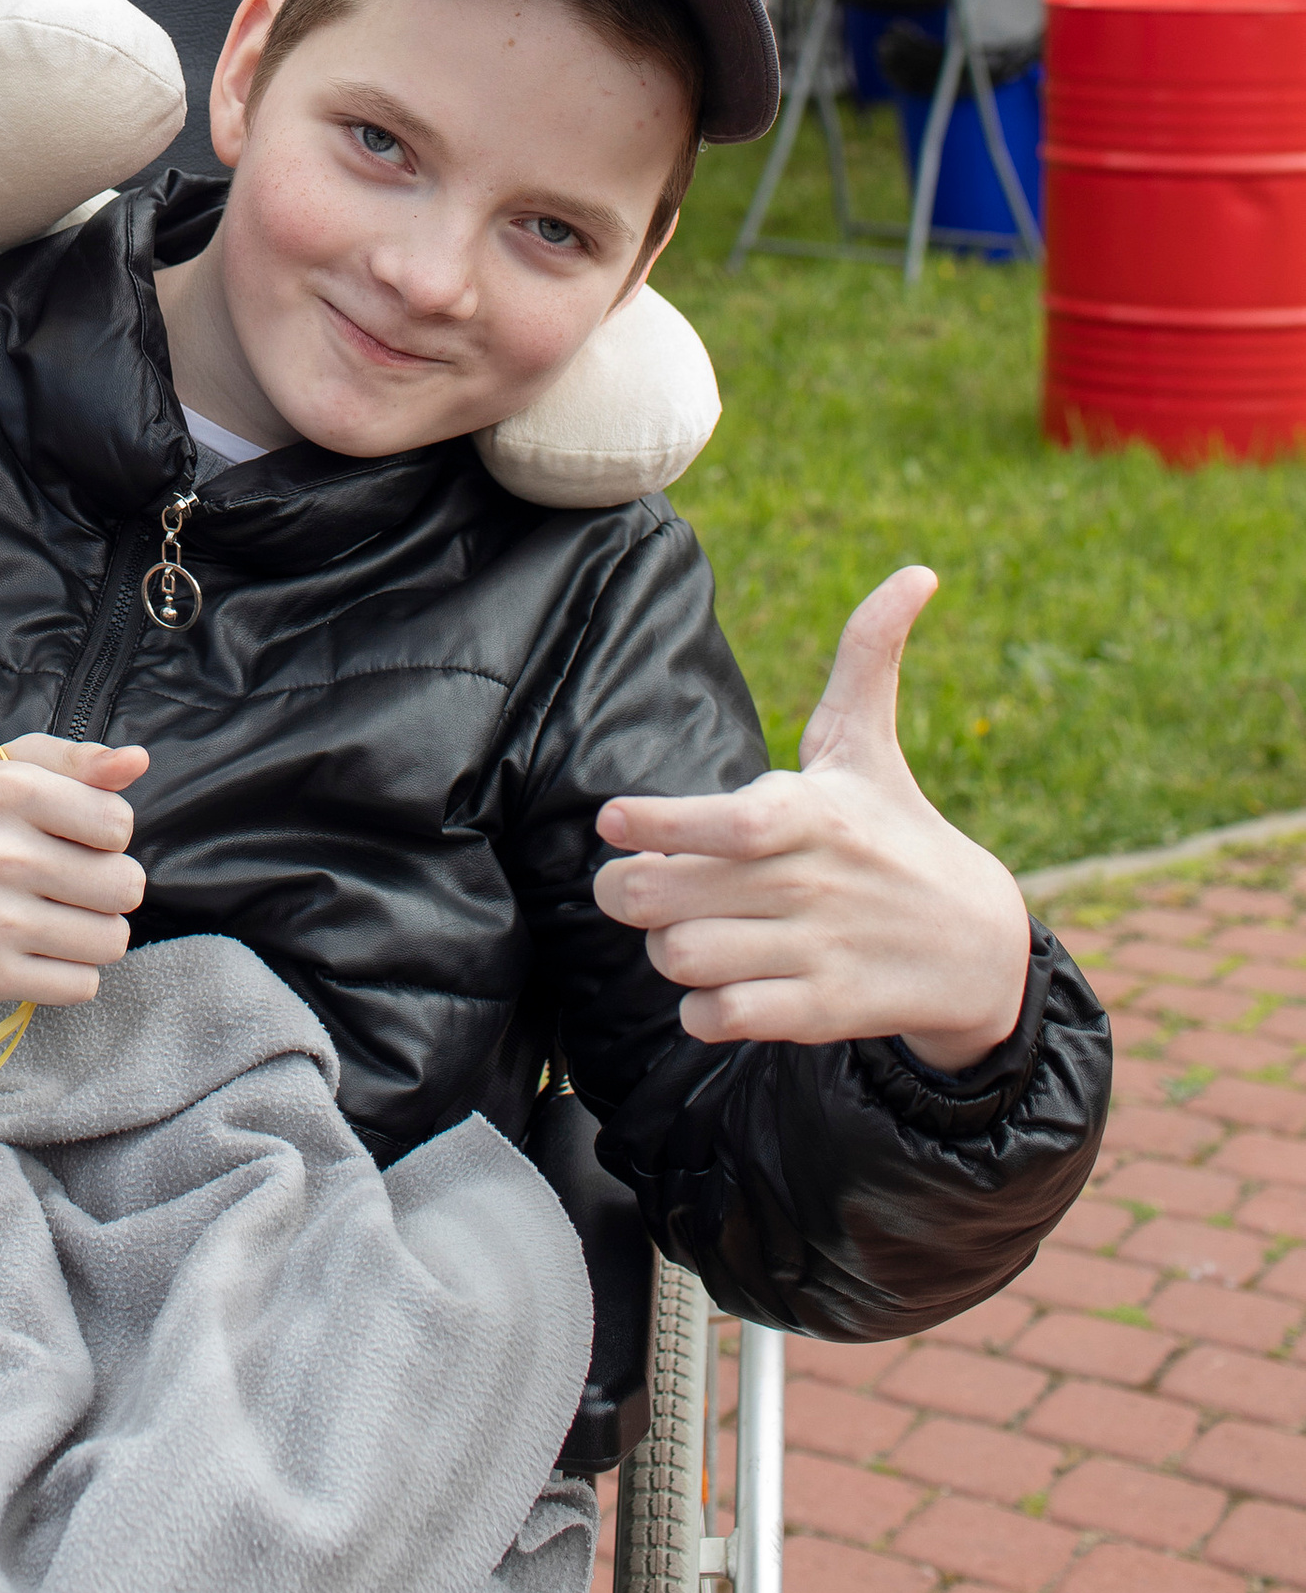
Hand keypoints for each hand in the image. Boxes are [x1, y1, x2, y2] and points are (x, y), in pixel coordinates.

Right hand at [0, 734, 147, 1001]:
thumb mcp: (17, 767)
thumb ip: (82, 759)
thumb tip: (136, 761)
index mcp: (8, 792)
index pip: (118, 823)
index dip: (110, 831)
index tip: (81, 834)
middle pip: (124, 886)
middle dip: (112, 884)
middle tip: (76, 880)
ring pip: (111, 941)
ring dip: (97, 931)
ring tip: (63, 914)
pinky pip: (83, 985)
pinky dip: (73, 970)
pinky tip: (45, 947)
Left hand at [590, 567, 1031, 1072]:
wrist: (979, 947)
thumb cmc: (899, 830)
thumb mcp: (874, 746)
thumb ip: (868, 656)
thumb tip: (916, 574)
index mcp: (814, 813)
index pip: (721, 824)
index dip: (655, 824)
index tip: (614, 820)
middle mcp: (811, 884)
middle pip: (666, 898)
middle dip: (626, 891)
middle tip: (631, 879)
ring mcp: (815, 953)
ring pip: (682, 958)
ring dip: (664, 948)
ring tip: (682, 928)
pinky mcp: (819, 1013)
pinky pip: (718, 1018)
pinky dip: (700, 1007)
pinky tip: (715, 982)